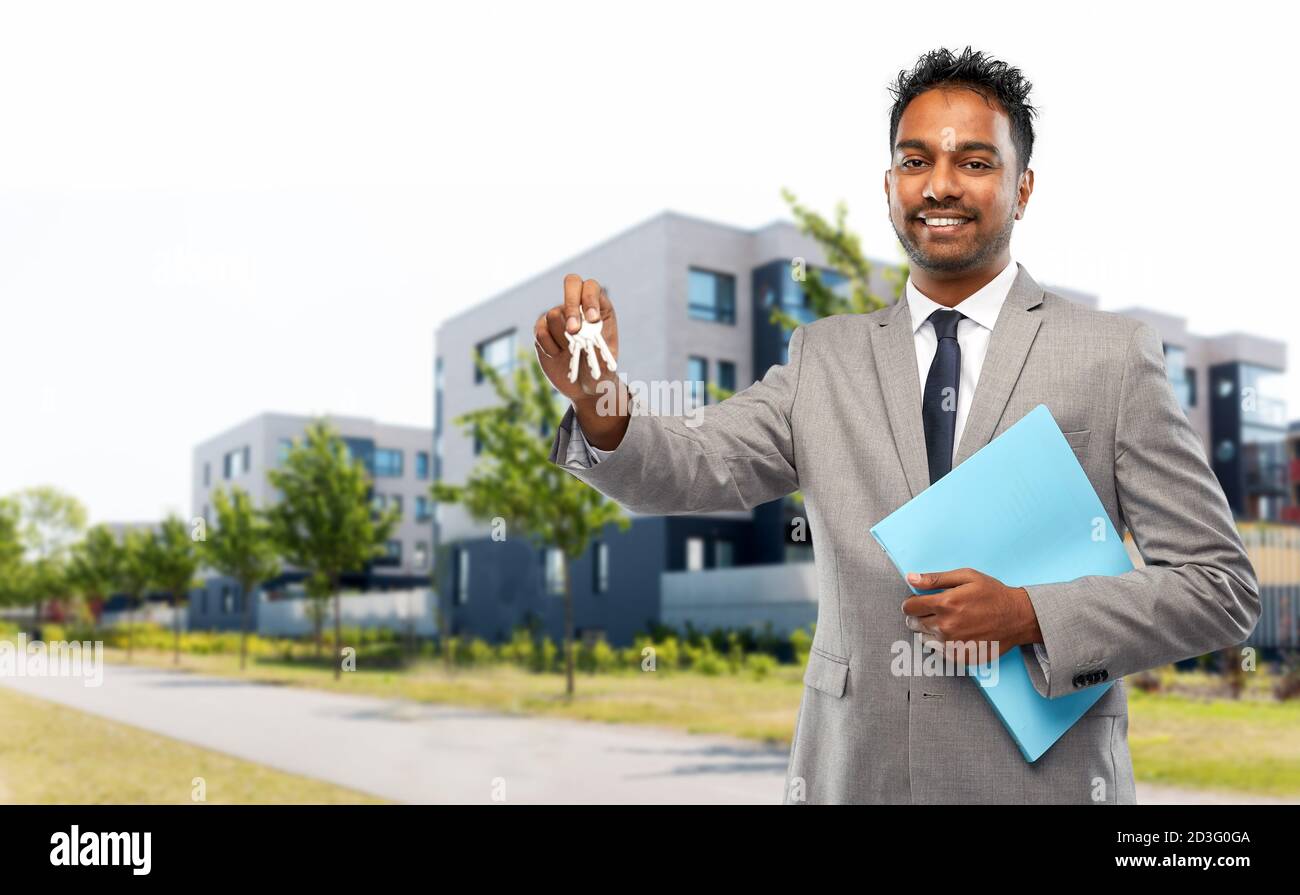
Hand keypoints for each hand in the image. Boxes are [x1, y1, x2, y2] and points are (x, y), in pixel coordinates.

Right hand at [534, 274, 620, 404]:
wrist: (584, 387)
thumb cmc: (600, 372)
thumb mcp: (607, 366)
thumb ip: (598, 353)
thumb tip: (582, 340)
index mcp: (599, 308)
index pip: (591, 287)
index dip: (590, 299)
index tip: (592, 320)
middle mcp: (578, 306)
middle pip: (571, 282)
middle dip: (571, 306)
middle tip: (574, 331)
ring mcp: (559, 315)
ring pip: (554, 314)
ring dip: (563, 338)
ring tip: (571, 352)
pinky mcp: (543, 329)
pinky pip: (541, 331)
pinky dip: (549, 346)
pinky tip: (557, 355)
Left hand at [900, 568, 1041, 665]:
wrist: (1017, 618)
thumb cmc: (993, 594)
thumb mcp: (966, 577)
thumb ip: (935, 579)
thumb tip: (910, 578)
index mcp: (945, 604)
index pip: (909, 607)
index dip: (911, 603)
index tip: (918, 602)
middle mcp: (946, 626)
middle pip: (914, 623)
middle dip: (919, 616)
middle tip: (936, 611)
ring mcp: (952, 644)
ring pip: (923, 638)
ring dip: (930, 630)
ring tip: (948, 621)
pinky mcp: (959, 656)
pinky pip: (937, 651)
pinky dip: (941, 643)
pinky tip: (956, 633)